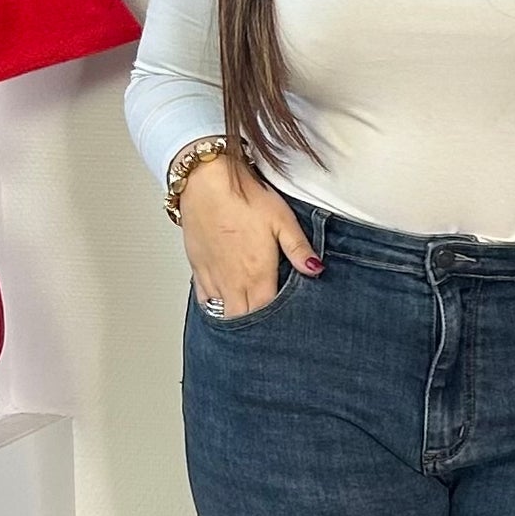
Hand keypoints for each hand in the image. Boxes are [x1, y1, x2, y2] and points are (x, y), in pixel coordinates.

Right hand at [180, 159, 319, 316]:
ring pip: (222, 312)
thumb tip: (317, 270)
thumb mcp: (282, 221)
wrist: (206, 181)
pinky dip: (214, 306)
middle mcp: (232, 281)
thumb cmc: (245, 198)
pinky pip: (204, 298)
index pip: (267, 314)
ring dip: (235, 319)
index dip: (276, 326)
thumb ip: (299, 250)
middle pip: (243, 320)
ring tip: (248, 321)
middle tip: (267, 334)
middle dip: (255, 330)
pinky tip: (223, 304)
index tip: (285, 330)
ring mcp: (212, 275)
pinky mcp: (197, 266)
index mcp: (257, 275)